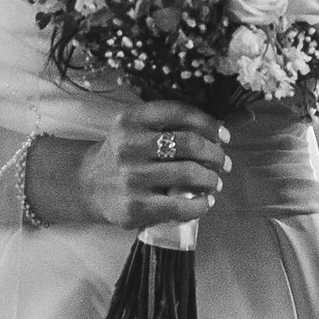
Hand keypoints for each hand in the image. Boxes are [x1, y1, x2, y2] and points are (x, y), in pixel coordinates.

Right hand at [27, 102, 230, 231]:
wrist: (88, 185)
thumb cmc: (124, 155)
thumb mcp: (138, 130)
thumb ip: (171, 124)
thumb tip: (230, 125)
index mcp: (131, 119)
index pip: (179, 112)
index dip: (209, 123)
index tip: (224, 136)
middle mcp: (129, 145)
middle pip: (189, 143)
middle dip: (215, 154)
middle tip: (224, 163)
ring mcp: (131, 177)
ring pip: (188, 174)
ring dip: (212, 179)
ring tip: (216, 183)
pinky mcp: (135, 206)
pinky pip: (180, 206)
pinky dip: (201, 204)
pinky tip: (205, 203)